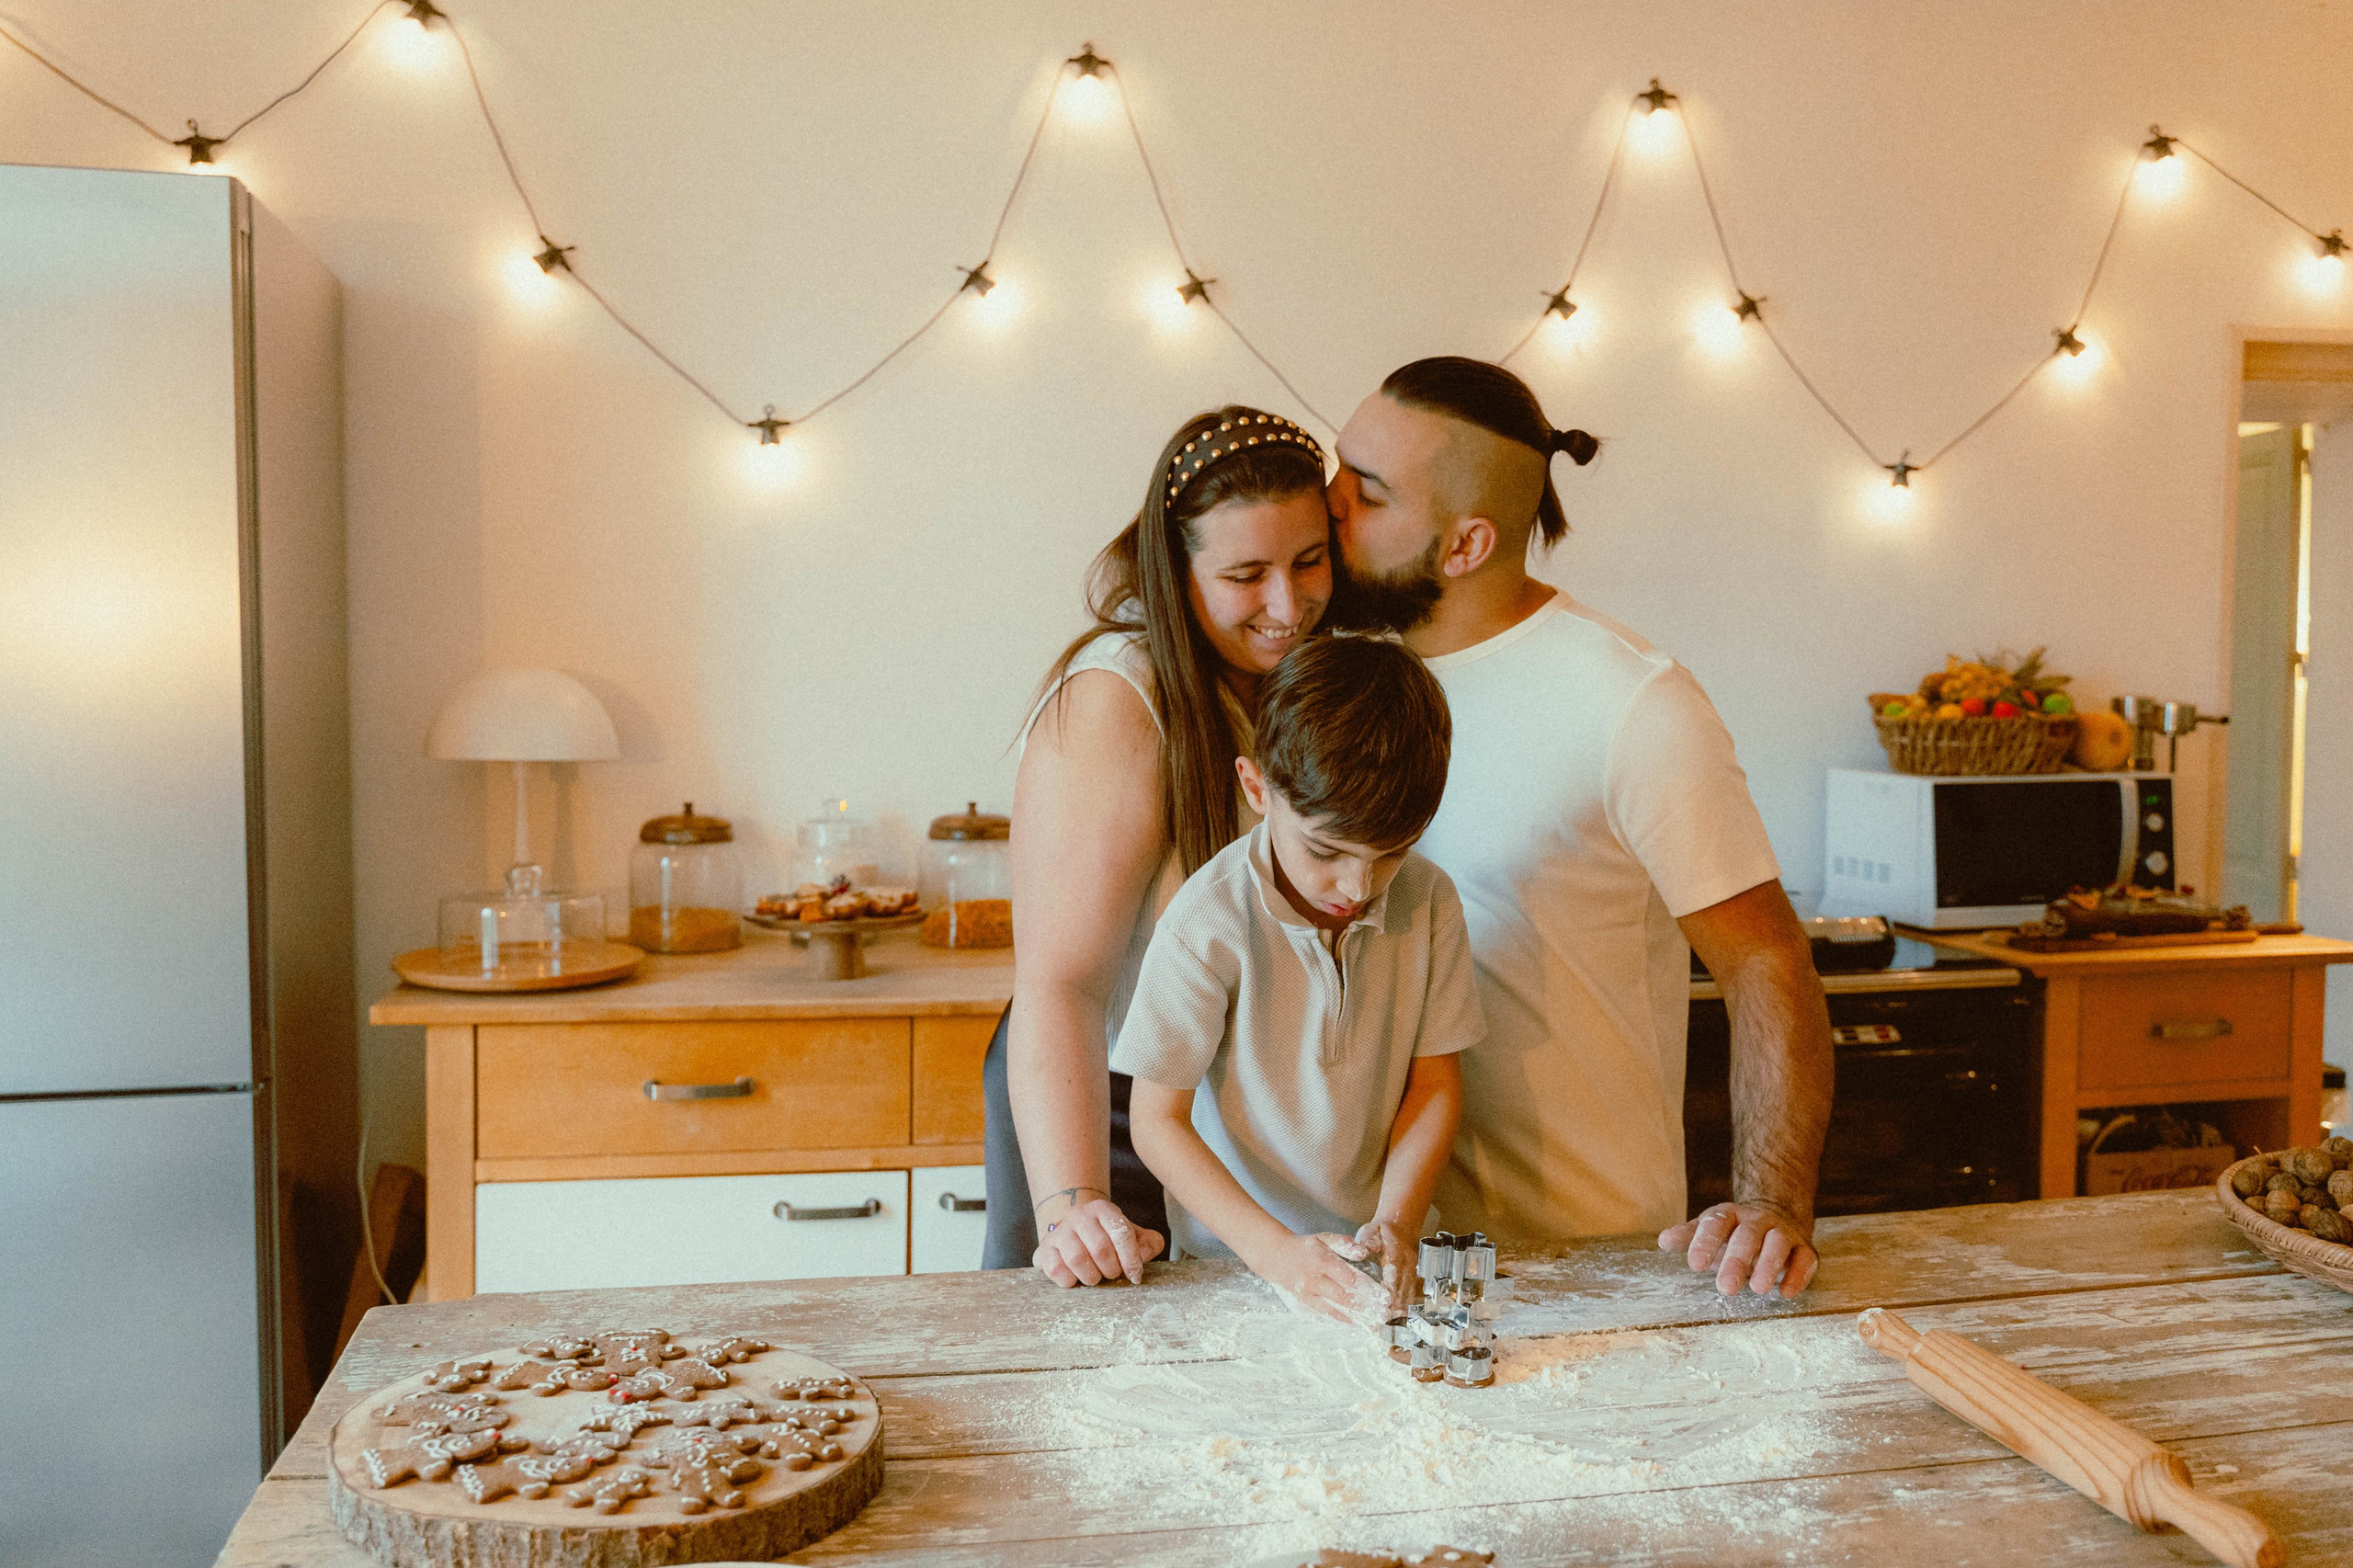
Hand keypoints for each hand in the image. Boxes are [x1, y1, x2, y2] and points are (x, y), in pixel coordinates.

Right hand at [1032, 1196, 1164, 1286]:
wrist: (1073, 1233)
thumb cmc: (1107, 1238)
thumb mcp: (1132, 1236)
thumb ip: (1148, 1243)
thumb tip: (1143, 1256)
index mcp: (1103, 1209)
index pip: (1121, 1233)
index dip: (1131, 1259)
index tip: (1135, 1275)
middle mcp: (1079, 1216)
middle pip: (1100, 1249)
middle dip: (1112, 1270)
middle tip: (1113, 1274)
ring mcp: (1059, 1232)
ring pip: (1077, 1259)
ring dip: (1092, 1276)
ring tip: (1096, 1277)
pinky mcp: (1045, 1250)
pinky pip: (1057, 1270)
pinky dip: (1070, 1281)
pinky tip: (1076, 1278)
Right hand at [1249, 1232, 1388, 1325]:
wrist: (1275, 1257)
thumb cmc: (1304, 1247)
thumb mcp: (1324, 1238)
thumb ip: (1344, 1244)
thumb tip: (1363, 1253)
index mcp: (1321, 1261)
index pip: (1349, 1278)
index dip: (1368, 1289)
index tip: (1385, 1297)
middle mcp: (1313, 1281)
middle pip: (1344, 1298)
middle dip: (1366, 1309)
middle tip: (1384, 1316)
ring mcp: (1306, 1296)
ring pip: (1334, 1311)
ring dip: (1356, 1320)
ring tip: (1373, 1327)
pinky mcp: (1301, 1306)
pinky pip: (1323, 1317)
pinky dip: (1340, 1323)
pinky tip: (1355, 1326)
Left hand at [1352, 1218, 1411, 1311]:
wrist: (1399, 1230)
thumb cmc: (1380, 1233)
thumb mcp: (1370, 1231)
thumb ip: (1367, 1241)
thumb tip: (1362, 1250)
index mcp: (1396, 1251)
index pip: (1394, 1269)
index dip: (1391, 1285)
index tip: (1386, 1298)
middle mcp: (1408, 1263)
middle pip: (1404, 1286)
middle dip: (1395, 1303)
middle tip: (1385, 1318)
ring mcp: (1413, 1273)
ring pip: (1410, 1293)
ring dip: (1401, 1308)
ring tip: (1389, 1322)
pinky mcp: (1414, 1280)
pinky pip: (1411, 1296)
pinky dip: (1404, 1308)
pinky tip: (1396, 1319)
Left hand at [1658, 1202, 1817, 1297]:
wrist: (1776, 1217)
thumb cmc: (1733, 1233)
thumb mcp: (1709, 1231)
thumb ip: (1688, 1236)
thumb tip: (1663, 1240)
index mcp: (1730, 1216)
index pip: (1716, 1224)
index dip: (1705, 1242)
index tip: (1694, 1265)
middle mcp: (1757, 1221)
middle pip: (1748, 1236)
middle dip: (1737, 1260)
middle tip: (1725, 1288)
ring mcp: (1782, 1233)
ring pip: (1777, 1243)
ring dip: (1769, 1265)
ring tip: (1758, 1289)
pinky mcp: (1803, 1248)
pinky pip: (1805, 1259)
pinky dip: (1797, 1275)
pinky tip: (1786, 1293)